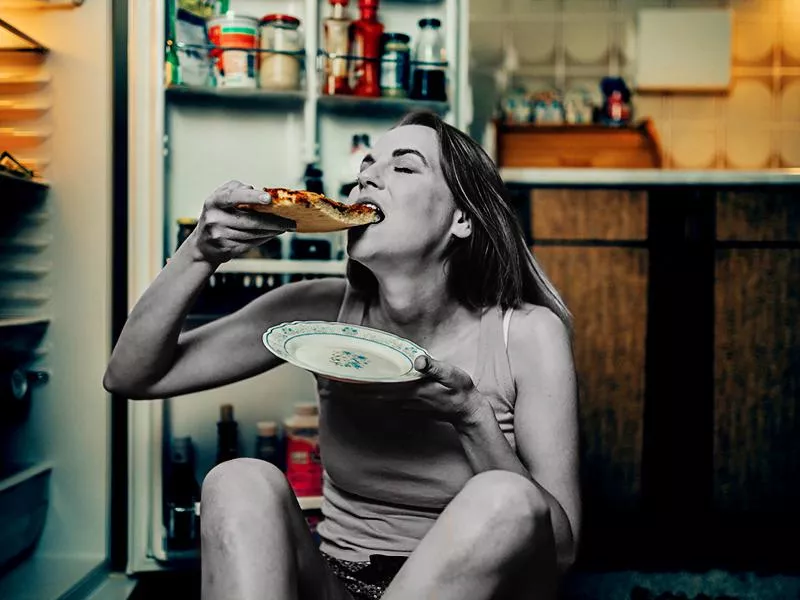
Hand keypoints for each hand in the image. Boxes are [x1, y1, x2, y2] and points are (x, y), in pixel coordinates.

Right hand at [188, 180, 295, 265]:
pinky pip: (251, 243)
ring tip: (285, 227)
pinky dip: (264, 238)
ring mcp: (220, 236)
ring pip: (253, 234)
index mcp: (214, 201)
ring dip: (272, 231)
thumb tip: (260, 191)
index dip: (252, 197)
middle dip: (273, 222)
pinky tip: (273, 234)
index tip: (268, 198)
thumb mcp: (222, 196)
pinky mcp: (226, 249)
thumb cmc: (218, 214)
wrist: (203, 244)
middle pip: (250, 221)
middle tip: (290, 222)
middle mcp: (215, 219)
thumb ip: (239, 189)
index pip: (234, 197)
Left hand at [324, 355, 486, 425]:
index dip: (349, 376)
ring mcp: (398, 400)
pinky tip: (351, 385)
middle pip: (362, 388)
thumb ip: (435, 367)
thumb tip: (419, 360)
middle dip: (340, 380)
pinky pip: (373, 395)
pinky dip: (358, 389)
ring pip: (365, 393)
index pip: (370, 381)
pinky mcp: (401, 401)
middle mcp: (397, 396)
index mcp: (405, 387)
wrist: (465, 412)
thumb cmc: (459, 391)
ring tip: (327, 375)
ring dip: (346, 386)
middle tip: (317, 368)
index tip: (330, 369)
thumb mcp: (452, 375)